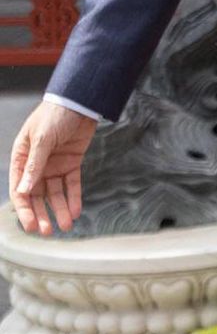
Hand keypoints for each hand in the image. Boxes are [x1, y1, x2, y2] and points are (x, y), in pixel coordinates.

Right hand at [10, 101, 97, 234]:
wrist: (79, 101)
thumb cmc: (54, 115)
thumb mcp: (41, 139)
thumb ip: (34, 165)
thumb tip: (24, 191)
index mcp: (21, 159)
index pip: (20, 189)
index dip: (24, 208)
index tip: (31, 225)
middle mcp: (36, 165)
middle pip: (37, 195)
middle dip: (42, 214)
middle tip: (48, 231)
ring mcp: (54, 165)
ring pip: (55, 193)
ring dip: (59, 209)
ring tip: (65, 226)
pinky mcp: (71, 163)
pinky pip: (72, 183)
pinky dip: (74, 197)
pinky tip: (76, 211)